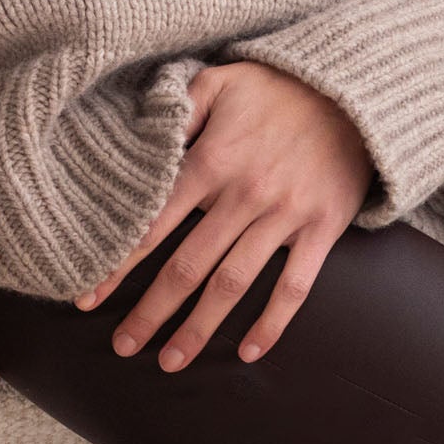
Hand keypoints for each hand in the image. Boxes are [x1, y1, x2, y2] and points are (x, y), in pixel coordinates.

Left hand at [78, 59, 372, 369]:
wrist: (355, 92)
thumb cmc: (278, 88)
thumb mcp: (219, 82)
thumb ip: (176, 109)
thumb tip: (138, 139)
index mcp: (212, 161)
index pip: (153, 224)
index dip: (118, 265)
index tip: (88, 299)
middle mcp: (244, 194)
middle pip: (187, 267)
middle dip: (151, 312)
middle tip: (124, 346)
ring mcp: (284, 215)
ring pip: (232, 285)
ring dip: (199, 328)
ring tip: (171, 361)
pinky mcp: (321, 229)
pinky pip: (295, 287)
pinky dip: (273, 323)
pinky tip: (250, 353)